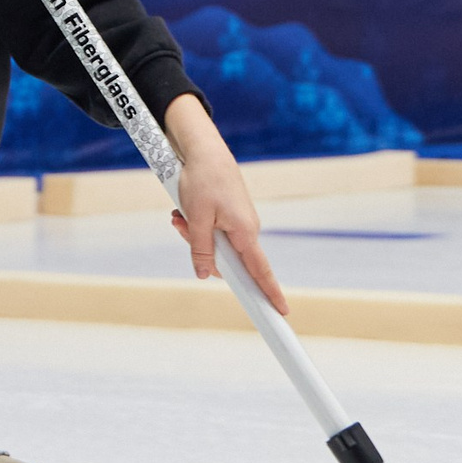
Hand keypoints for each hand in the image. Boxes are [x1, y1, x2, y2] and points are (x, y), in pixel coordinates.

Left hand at [162, 96, 288, 315]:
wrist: (205, 150)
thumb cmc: (202, 180)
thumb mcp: (197, 218)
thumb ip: (201, 249)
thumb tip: (205, 275)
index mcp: (245, 232)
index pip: (261, 271)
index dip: (270, 293)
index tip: (282, 312)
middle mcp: (246, 230)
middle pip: (227, 260)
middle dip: (200, 250)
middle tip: (180, 225)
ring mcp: (239, 222)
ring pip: (216, 244)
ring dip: (194, 234)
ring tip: (179, 215)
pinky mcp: (231, 215)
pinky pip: (214, 231)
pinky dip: (197, 225)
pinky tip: (182, 212)